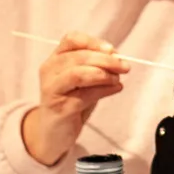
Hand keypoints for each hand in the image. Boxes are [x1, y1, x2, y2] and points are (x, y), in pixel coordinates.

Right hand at [22, 32, 129, 164]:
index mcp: (54, 59)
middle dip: (106, 60)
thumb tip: (118, 57)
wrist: (54, 133)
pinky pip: (85, 95)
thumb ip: (96, 66)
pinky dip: (105, 90)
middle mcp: (49, 71)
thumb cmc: (71, 101)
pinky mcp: (60, 108)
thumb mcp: (83, 80)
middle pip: (79, 56)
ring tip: (118, 79)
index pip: (71, 40)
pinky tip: (116, 89)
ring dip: (104, 74)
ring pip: (78, 73)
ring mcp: (52, 90)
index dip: (93, 42)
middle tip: (125, 66)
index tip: (112, 50)